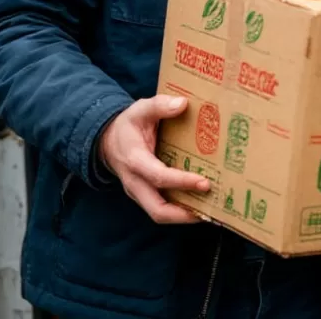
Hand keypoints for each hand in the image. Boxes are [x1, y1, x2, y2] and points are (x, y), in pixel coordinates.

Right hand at [99, 95, 209, 223]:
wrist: (108, 141)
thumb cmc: (128, 125)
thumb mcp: (140, 110)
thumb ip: (159, 105)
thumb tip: (182, 104)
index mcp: (134, 160)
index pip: (158, 177)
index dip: (181, 182)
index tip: (204, 183)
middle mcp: (135, 182)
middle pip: (157, 210)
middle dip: (184, 214)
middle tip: (212, 208)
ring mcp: (139, 192)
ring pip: (160, 214)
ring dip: (185, 216)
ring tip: (212, 211)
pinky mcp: (146, 196)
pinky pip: (163, 209)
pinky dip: (181, 211)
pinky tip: (203, 206)